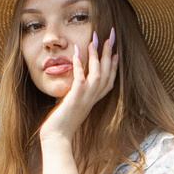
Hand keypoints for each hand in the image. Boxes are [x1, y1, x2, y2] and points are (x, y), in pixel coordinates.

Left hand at [40, 28, 118, 148]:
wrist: (57, 137)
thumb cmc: (62, 123)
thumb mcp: (73, 105)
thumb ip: (77, 95)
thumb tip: (75, 86)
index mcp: (94, 99)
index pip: (109, 80)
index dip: (114, 65)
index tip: (116, 52)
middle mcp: (93, 98)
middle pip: (107, 72)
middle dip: (109, 53)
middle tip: (110, 35)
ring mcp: (85, 98)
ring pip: (97, 74)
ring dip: (96, 56)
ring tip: (94, 40)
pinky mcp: (75, 99)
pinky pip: (80, 79)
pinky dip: (80, 65)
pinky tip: (77, 52)